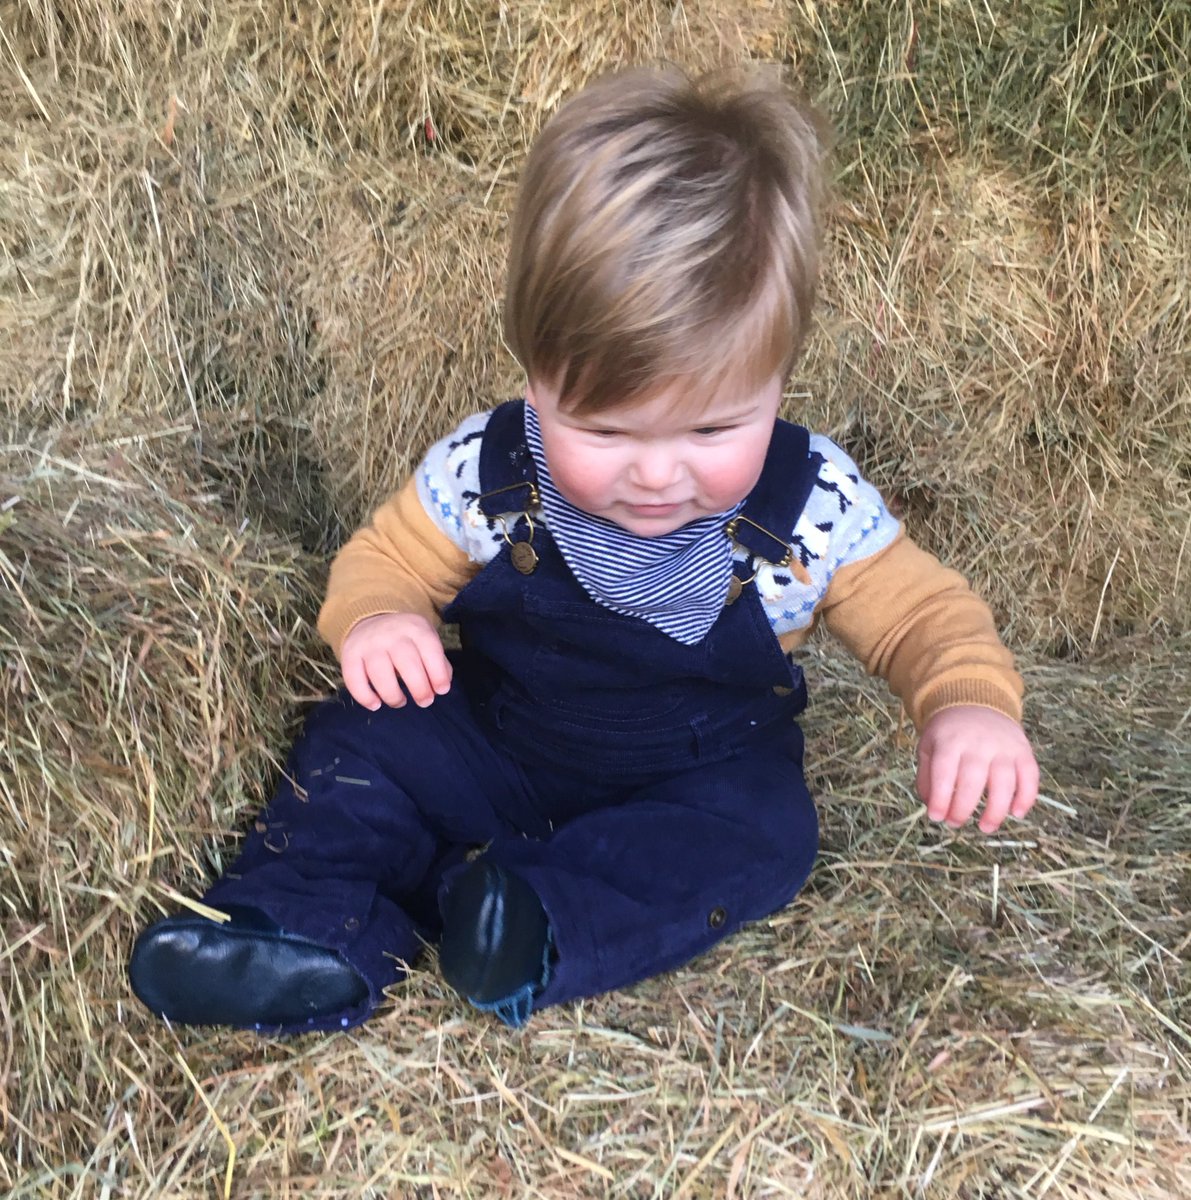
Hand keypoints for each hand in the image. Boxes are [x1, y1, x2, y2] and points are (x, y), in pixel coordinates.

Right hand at [340, 612, 451, 710]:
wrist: (369, 619)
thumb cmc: (405, 638)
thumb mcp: (425, 640)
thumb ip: (438, 662)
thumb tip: (440, 688)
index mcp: (415, 627)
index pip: (430, 650)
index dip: (438, 673)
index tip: (442, 690)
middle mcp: (391, 633)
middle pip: (406, 663)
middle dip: (419, 688)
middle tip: (424, 702)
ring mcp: (368, 644)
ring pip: (380, 673)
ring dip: (393, 695)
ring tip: (400, 702)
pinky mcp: (349, 655)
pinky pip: (353, 679)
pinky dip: (364, 696)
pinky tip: (376, 705)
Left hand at [916, 706, 1038, 833]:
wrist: (976, 701)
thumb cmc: (949, 733)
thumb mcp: (928, 747)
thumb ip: (927, 777)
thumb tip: (933, 807)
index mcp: (950, 741)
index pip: (944, 773)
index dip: (940, 798)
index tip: (936, 817)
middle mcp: (978, 743)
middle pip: (973, 780)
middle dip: (963, 808)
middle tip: (955, 824)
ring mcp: (1004, 747)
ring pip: (1004, 782)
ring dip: (995, 810)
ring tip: (985, 827)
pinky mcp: (1024, 751)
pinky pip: (1030, 776)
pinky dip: (1026, 798)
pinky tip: (1016, 813)